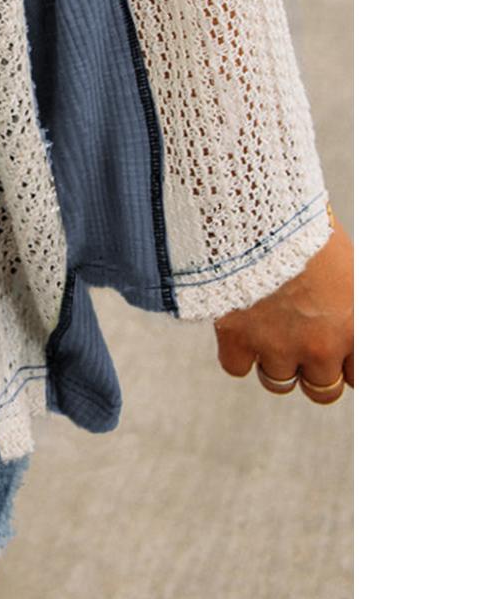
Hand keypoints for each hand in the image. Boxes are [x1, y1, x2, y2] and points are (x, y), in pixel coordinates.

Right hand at [213, 207, 352, 403]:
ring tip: (269, 325)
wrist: (258, 207)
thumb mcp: (350, 264)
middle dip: (314, 369)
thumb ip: (355, 302)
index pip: (361, 377)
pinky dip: (237, 350)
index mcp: (356, 326)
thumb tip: (356, 321)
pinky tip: (241, 322)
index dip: (348, 365)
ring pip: (278, 383)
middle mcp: (322, 345)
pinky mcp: (237, 338)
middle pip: (324, 391)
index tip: (338, 350)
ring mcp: (278, 346)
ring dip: (275, 360)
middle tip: (301, 338)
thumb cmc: (307, 226)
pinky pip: (237, 368)